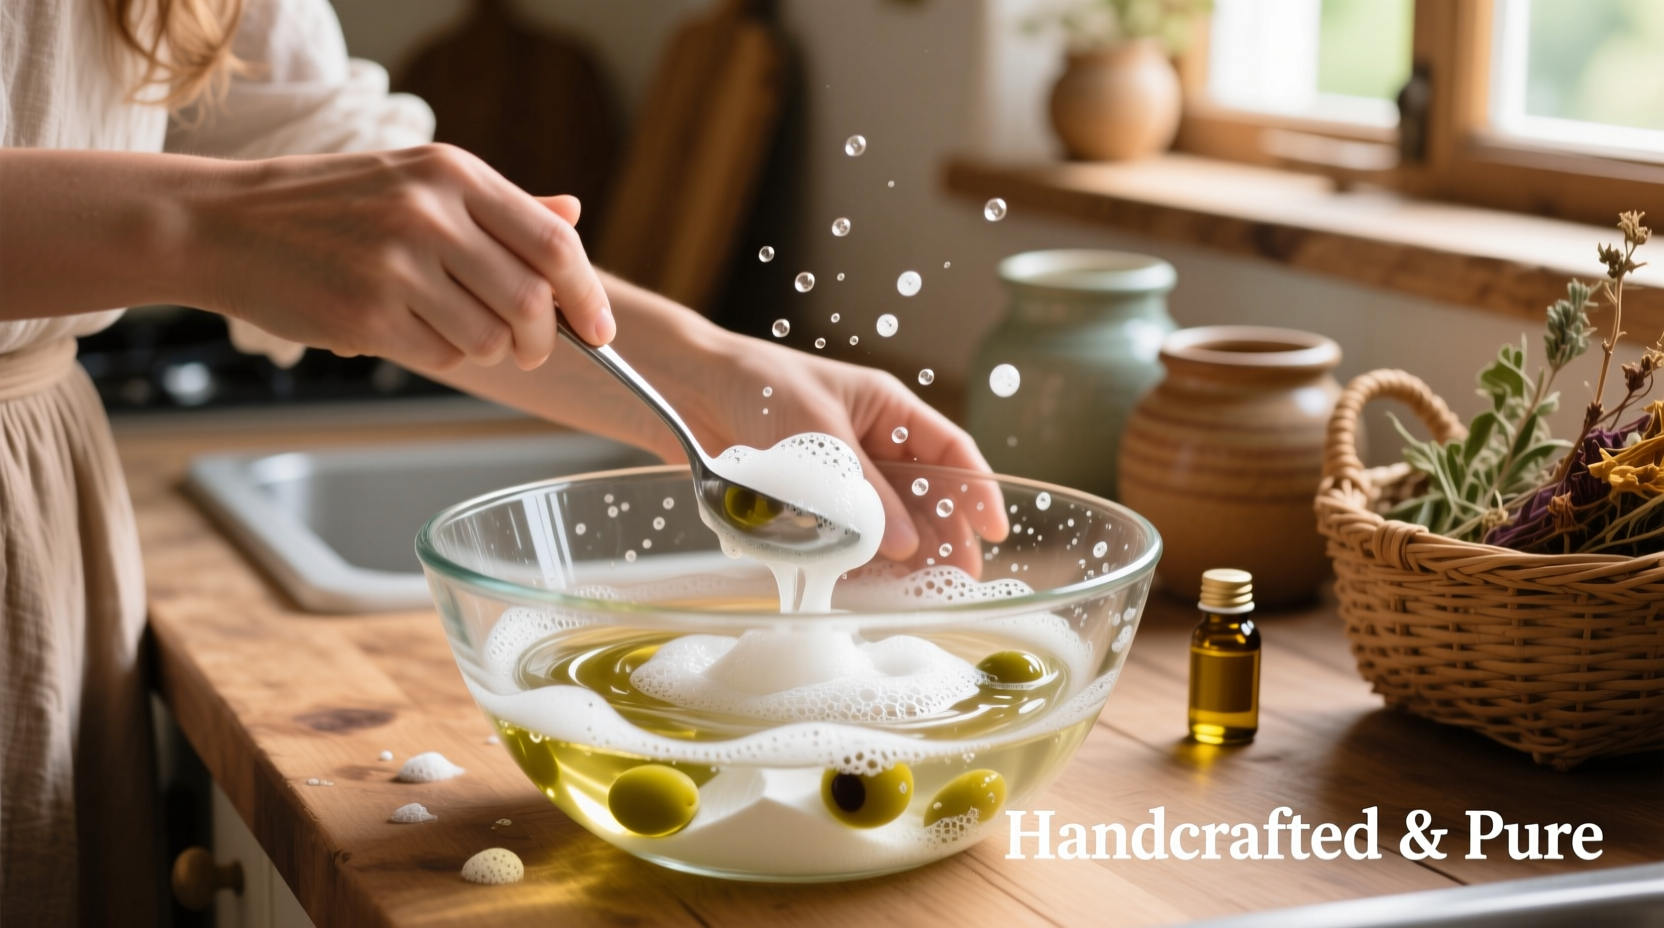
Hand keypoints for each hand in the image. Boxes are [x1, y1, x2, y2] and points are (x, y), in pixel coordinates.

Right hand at [194, 144, 612, 370]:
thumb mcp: (417, 181)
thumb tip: (572, 215)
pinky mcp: (367, 313)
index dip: (588, 296)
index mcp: (454, 175)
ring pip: (491, 337)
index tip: (601, 330)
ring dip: (489, 350)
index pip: (554, 245)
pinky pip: (442, 356)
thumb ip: (500, 205)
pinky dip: (441, 355)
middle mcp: (431, 214)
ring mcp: (397, 264)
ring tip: (454, 329)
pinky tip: (409, 331)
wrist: (226, 224)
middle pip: (533, 301)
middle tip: (531, 348)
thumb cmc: (331, 207)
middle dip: (544, 340)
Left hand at [638, 328, 1011, 567]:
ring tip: (919, 591)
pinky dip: (858, 562)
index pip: (949, 450)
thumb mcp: (818, 429)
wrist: (688, 392)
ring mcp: (841, 479)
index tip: (993, 530)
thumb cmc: (758, 383)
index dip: (976, 489)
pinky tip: (869, 587)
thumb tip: (904, 544)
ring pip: (887, 524)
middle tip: (958, 578)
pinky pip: (844, 539)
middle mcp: (871, 447)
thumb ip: (861, 489)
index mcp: (887, 410)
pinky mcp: (808, 506)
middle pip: (925, 496)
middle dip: (945, 536)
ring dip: (902, 557)